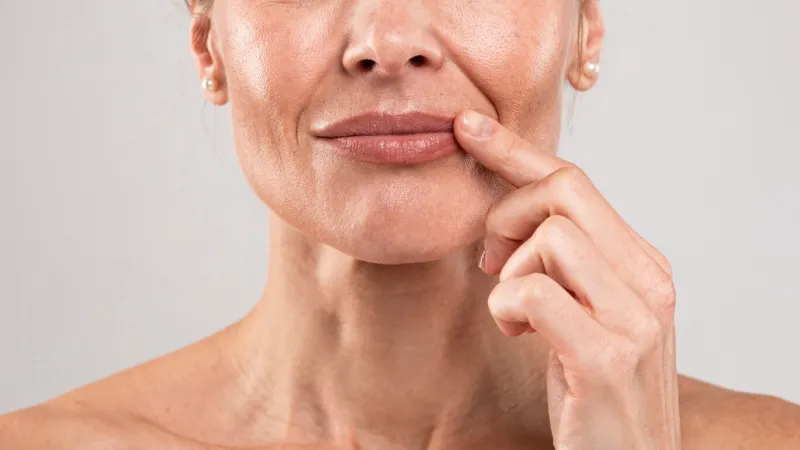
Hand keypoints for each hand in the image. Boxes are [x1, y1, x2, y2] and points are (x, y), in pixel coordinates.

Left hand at [454, 110, 680, 448]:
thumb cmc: (595, 388)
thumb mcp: (583, 310)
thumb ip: (563, 262)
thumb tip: (507, 216)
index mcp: (641, 263)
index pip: (576, 182)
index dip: (516, 150)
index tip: (467, 128)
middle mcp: (649, 280)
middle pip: (564, 190)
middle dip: (507, 212)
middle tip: (492, 258)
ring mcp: (635, 317)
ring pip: (550, 235)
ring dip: (510, 270)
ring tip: (514, 311)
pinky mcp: (606, 355)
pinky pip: (532, 291)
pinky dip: (506, 307)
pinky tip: (517, 333)